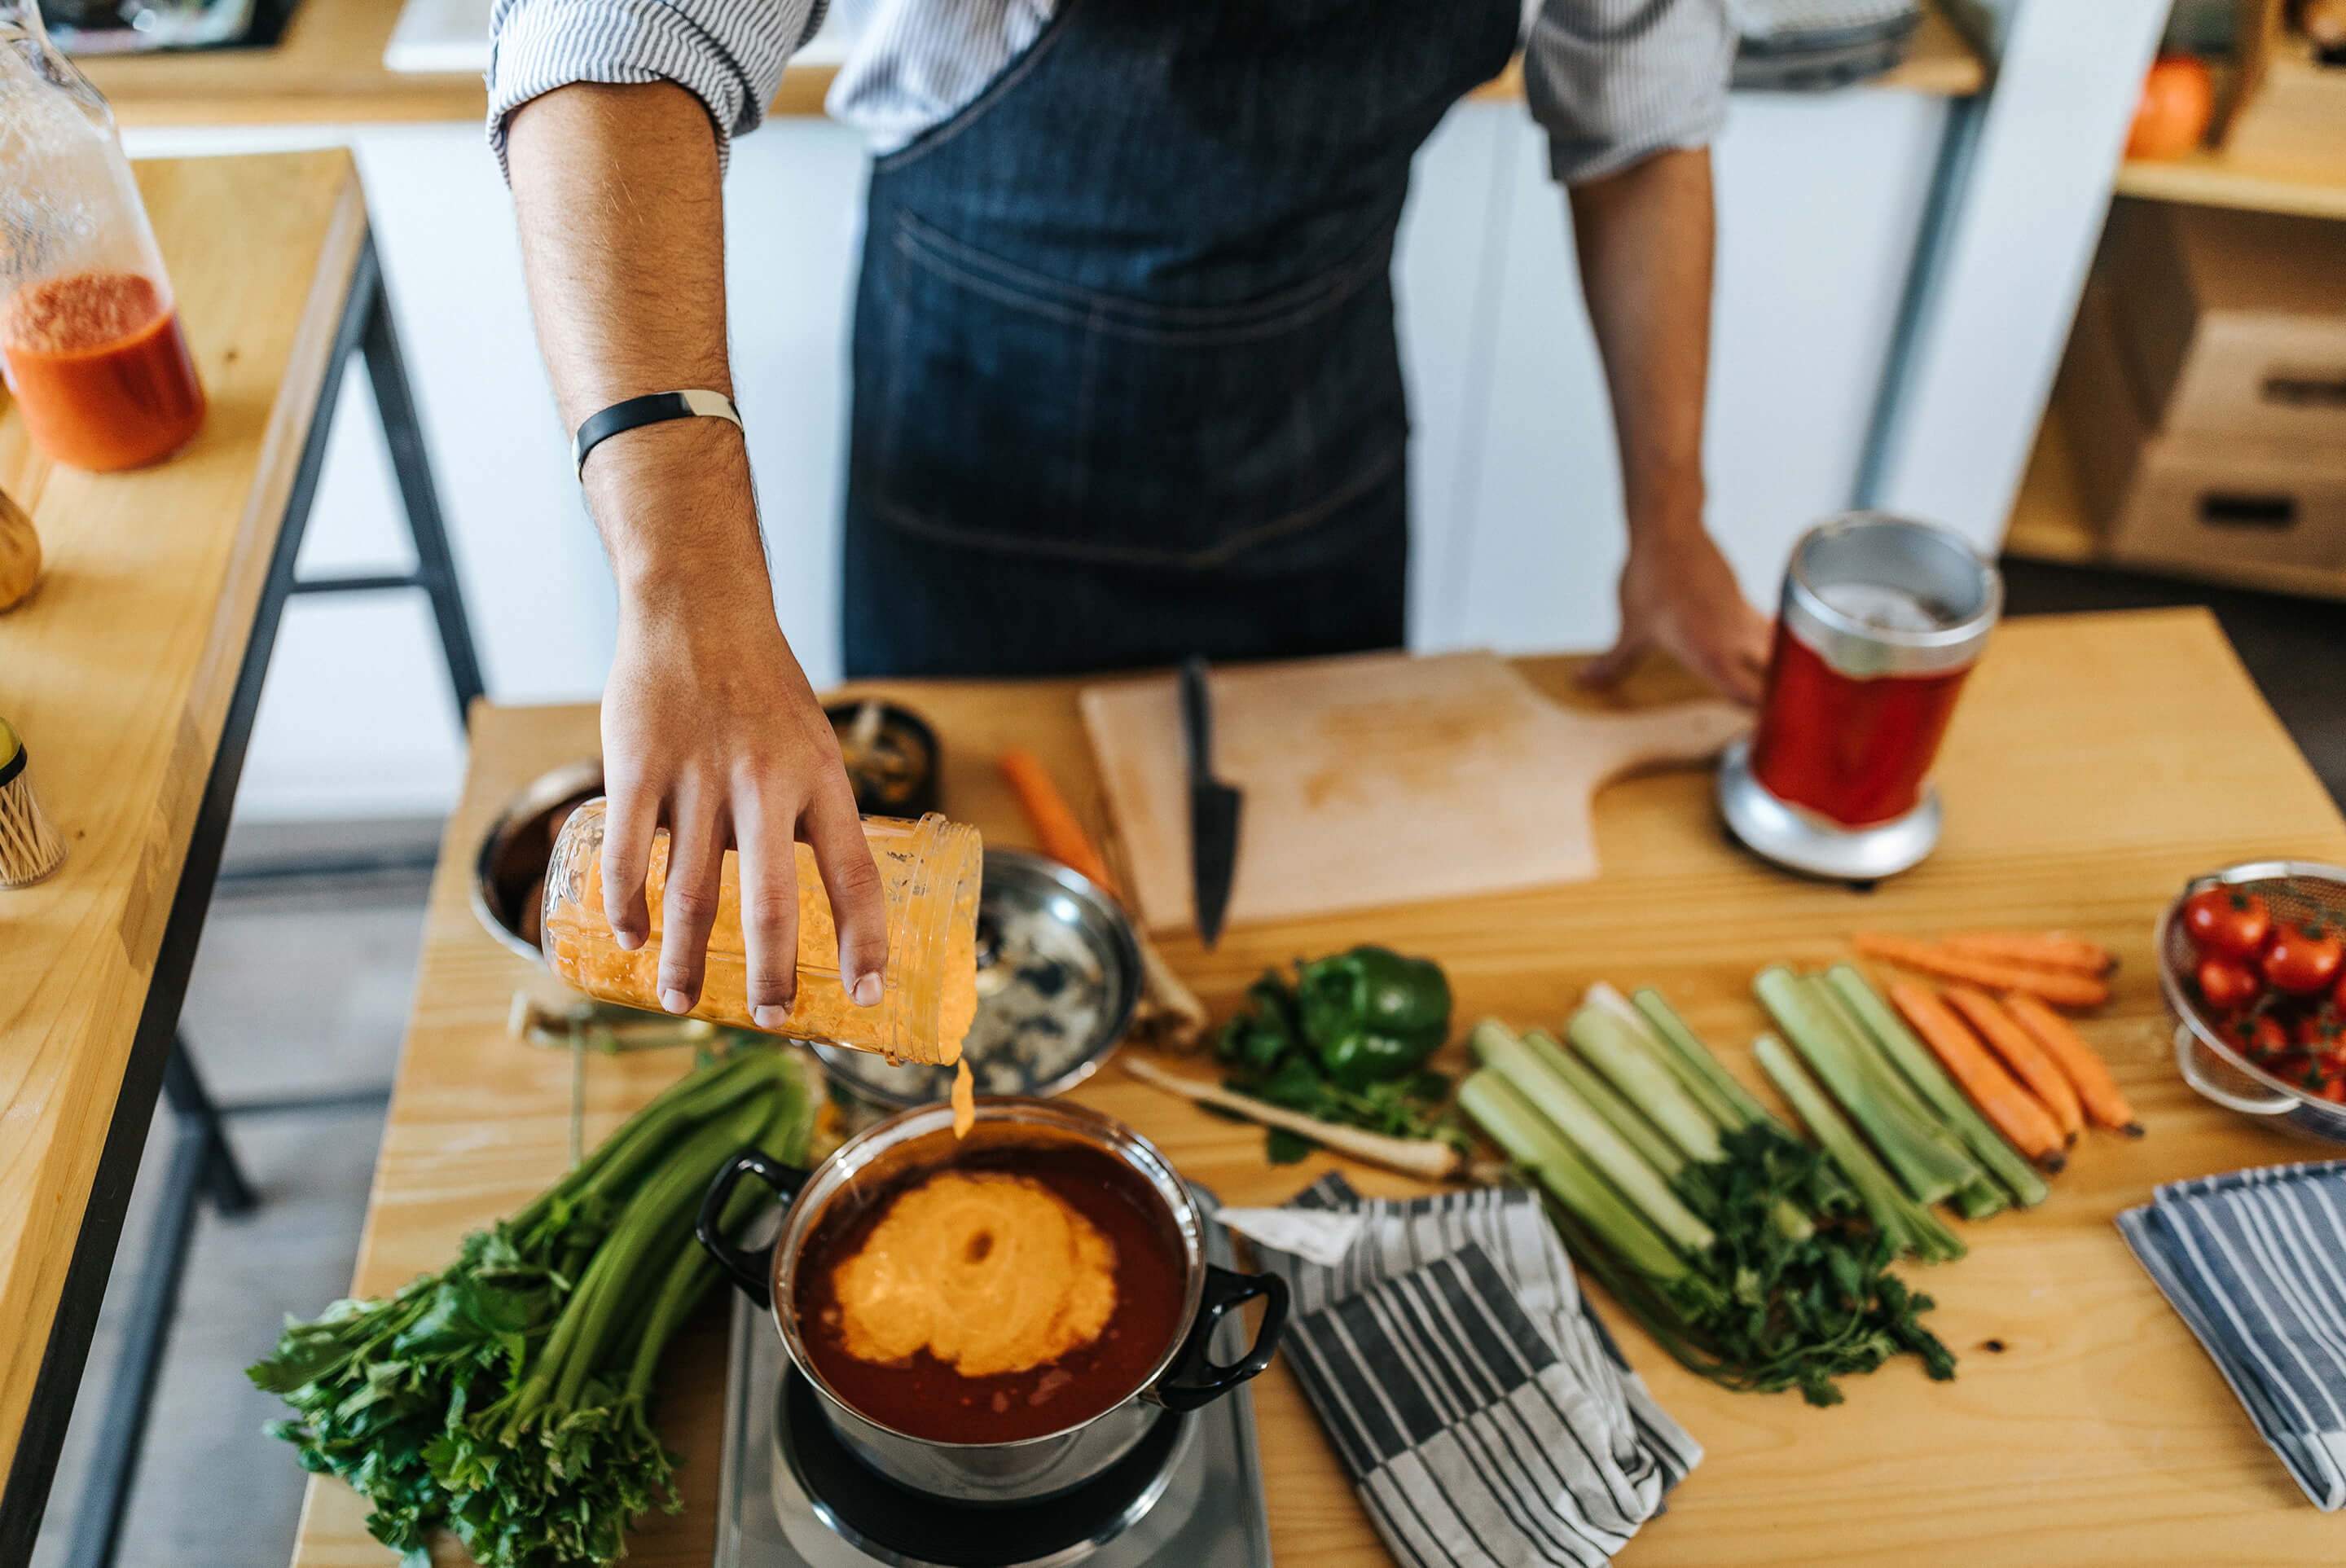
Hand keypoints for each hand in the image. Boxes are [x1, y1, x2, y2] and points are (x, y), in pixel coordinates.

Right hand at [598, 568, 886, 1027]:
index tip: (866, 995)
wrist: (697, 608)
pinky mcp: (637, 765)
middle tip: (768, 1018)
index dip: (865, 941)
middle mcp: (765, 782)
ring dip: (686, 959)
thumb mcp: (812, 744)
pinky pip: (629, 854)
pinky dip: (629, 907)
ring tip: (683, 1002)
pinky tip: (633, 938)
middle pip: (772, 902)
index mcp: (820, 780)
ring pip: (693, 892)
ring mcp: (698, 775)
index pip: (856, 876)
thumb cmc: (761, 688)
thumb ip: (811, 815)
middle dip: (771, 975)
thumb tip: (817, 898)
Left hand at [1582, 525, 1771, 704]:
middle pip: (1776, 676)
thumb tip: (1585, 681)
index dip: (1760, 720)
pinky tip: (1760, 650)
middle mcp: (1734, 639)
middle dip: (1783, 699)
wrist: (1668, 529)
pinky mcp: (1742, 598)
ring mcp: (1743, 616)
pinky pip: (1763, 626)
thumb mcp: (1630, 628)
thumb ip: (1613, 662)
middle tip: (1783, 719)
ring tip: (1780, 692)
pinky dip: (1767, 641)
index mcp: (1708, 654)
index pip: (1747, 697)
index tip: (1765, 737)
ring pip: (1776, 650)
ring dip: (1779, 670)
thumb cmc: (1651, 577)